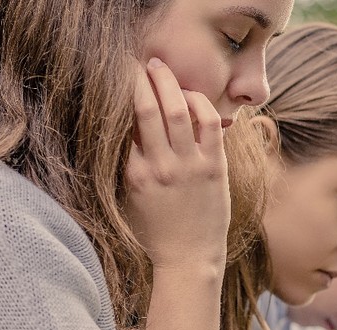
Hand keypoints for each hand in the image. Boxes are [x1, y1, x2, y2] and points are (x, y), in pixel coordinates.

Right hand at [124, 58, 229, 271]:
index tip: (122, 78)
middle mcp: (158, 166)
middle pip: (146, 109)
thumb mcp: (130, 197)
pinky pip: (209, 125)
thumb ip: (127, 163)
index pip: (122, 123)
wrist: (189, 259)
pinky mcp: (214, 169)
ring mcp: (188, 167)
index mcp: (132, 172)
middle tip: (143, 63)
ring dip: (169, 83)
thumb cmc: (157, 230)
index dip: (122, 95)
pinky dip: (201, 104)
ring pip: (176, 111)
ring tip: (163, 69)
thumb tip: (125, 128)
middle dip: (143, 79)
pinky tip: (194, 97)